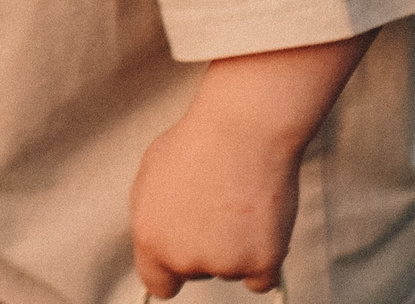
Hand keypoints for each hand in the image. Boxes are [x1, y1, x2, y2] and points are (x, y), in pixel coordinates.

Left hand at [128, 102, 297, 296]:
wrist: (242, 132)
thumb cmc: (198, 144)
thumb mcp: (150, 177)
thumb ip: (153, 216)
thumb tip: (160, 236)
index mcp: (150, 238)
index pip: (157, 282)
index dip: (169, 271)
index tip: (179, 264)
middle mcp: (184, 258)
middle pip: (196, 271)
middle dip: (203, 248)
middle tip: (215, 210)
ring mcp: (224, 264)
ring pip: (230, 270)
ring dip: (235, 249)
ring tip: (238, 204)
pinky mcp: (261, 263)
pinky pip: (261, 280)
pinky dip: (263, 261)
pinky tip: (260, 229)